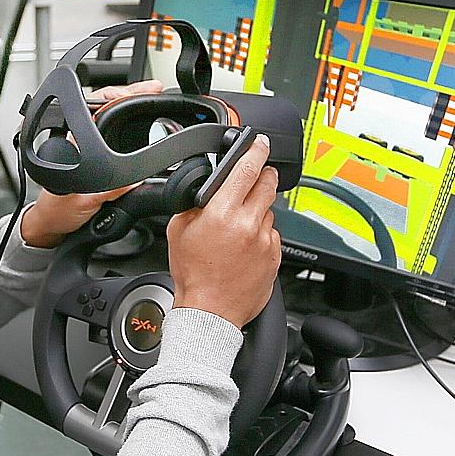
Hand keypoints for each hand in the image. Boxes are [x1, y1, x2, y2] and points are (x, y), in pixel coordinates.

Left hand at [18, 79, 162, 247]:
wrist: (50, 226)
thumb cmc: (58, 212)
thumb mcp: (86, 202)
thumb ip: (111, 190)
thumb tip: (136, 178)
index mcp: (74, 142)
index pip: (98, 106)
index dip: (121, 94)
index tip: (144, 90)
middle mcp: (78, 140)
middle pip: (106, 106)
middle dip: (131, 95)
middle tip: (153, 90)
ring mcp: (85, 148)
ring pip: (108, 120)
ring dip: (128, 108)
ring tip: (148, 100)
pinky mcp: (92, 159)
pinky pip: (112, 137)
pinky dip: (127, 128)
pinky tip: (138, 126)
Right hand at [166, 135, 280, 329]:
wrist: (210, 312)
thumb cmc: (193, 275)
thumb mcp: (178, 230)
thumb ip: (195, 202)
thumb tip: (208, 186)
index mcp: (222, 214)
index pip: (247, 169)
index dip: (256, 150)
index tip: (261, 143)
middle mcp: (249, 225)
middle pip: (267, 184)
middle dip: (262, 175)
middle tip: (254, 176)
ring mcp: (266, 242)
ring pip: (269, 211)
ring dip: (257, 210)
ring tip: (238, 228)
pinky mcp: (276, 257)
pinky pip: (272, 234)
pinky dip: (261, 234)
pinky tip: (244, 247)